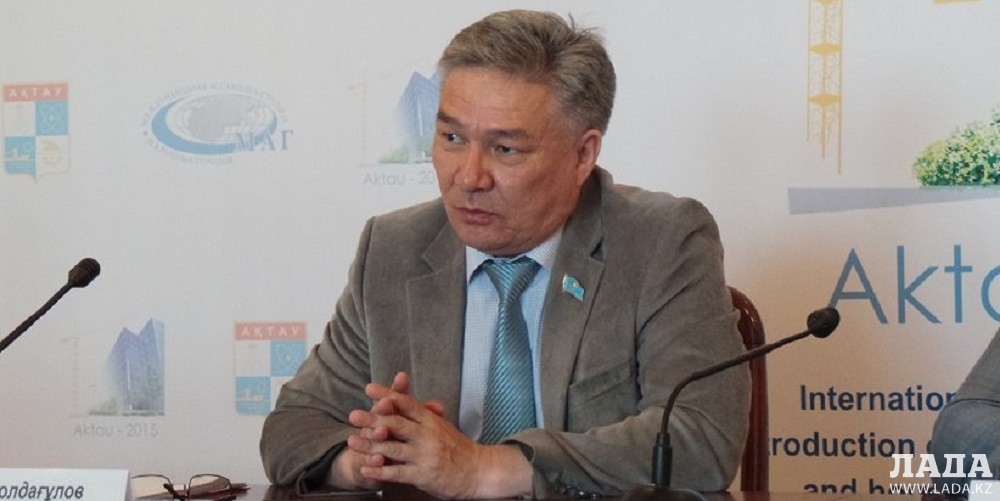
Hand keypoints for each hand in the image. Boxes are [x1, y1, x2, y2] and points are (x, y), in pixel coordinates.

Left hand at [346, 379, 531, 498]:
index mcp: (431, 420)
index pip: (407, 404)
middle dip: (372, 419)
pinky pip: (397, 473)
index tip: (369, 389)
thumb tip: (402, 398)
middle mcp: (428, 435)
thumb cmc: (457, 447)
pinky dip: (380, 471)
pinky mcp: (424, 475)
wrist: (478, 471)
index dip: (387, 395)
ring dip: (369, 446)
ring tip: (351, 442)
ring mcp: (425, 455)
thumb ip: (423, 413)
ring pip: (393, 448)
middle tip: (353, 415)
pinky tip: (365, 469)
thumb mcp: (441, 425)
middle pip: (396, 424)